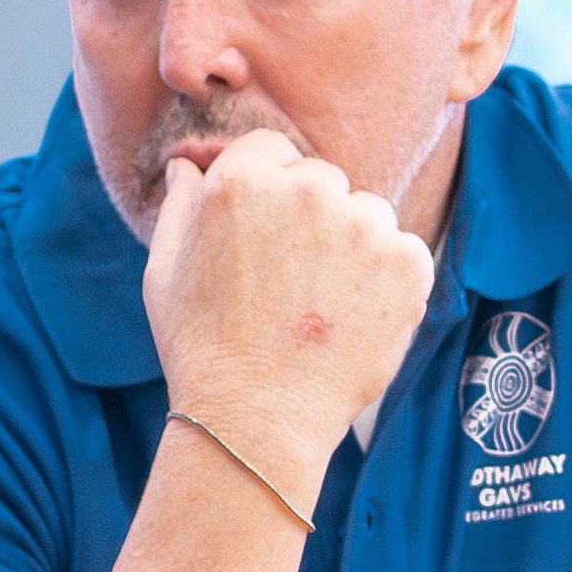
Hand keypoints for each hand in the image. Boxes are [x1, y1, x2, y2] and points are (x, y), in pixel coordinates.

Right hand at [142, 123, 433, 487]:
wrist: (257, 420)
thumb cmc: (201, 349)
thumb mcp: (164, 272)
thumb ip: (179, 206)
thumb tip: (188, 165)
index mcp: (242, 180)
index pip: (272, 151)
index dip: (270, 192)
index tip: (267, 237)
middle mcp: (306, 190)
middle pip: (322, 180)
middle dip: (312, 220)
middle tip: (293, 285)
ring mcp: (362, 224)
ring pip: (368, 214)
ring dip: (354, 246)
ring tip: (323, 307)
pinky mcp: (407, 262)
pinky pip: (404, 251)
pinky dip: (388, 280)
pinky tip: (354, 319)